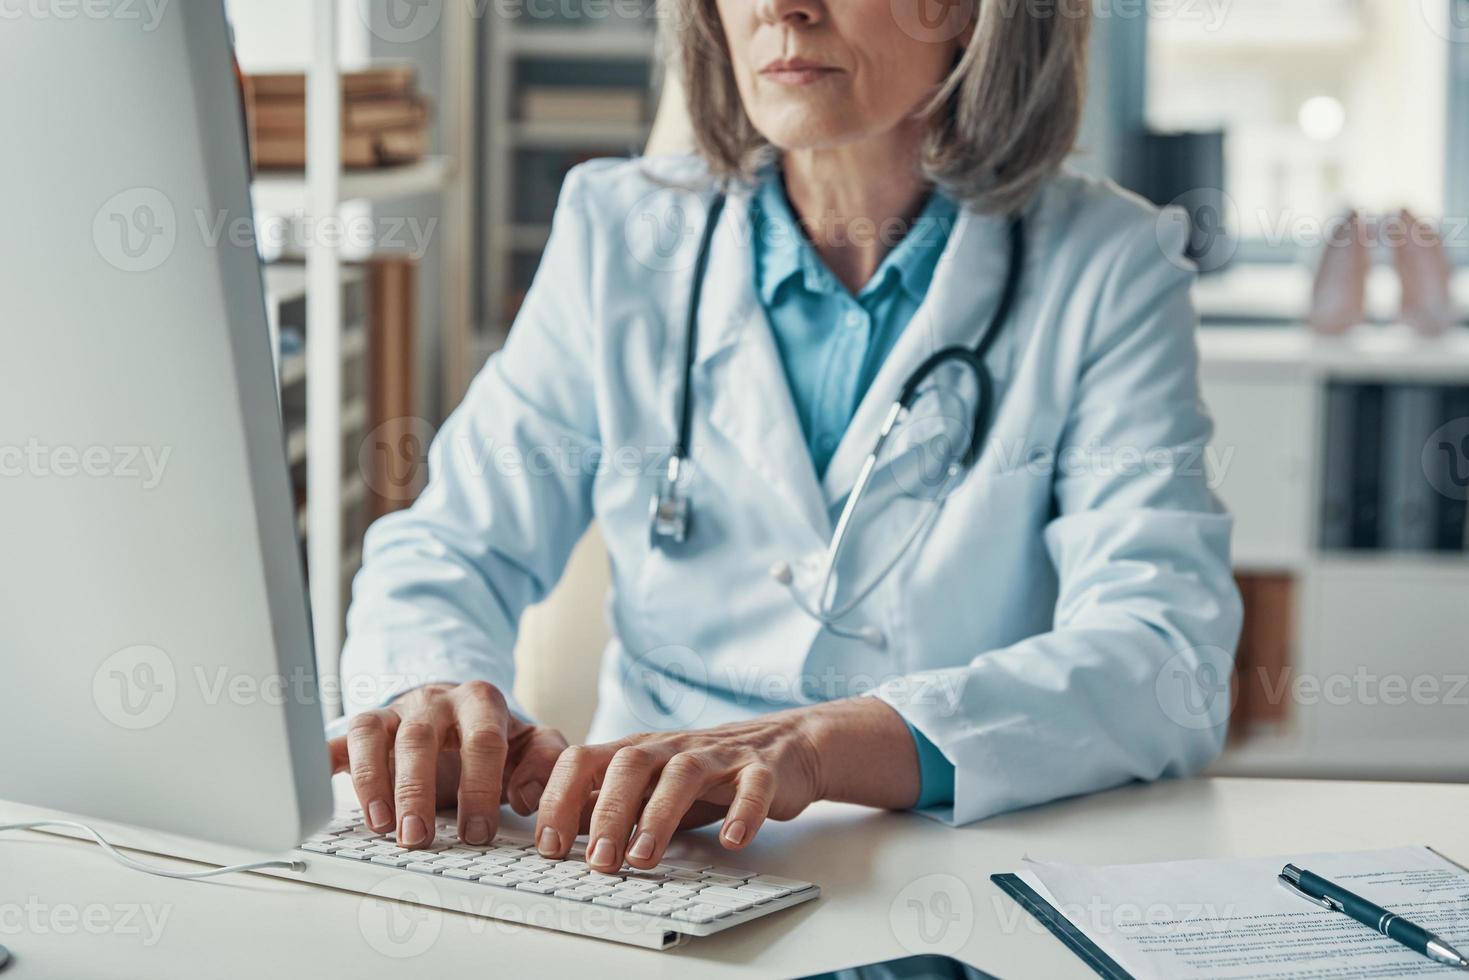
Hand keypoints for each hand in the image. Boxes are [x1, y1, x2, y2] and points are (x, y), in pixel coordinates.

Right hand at [327, 681, 567, 847]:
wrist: (461, 709)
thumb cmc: (497, 737)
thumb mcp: (533, 744)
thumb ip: (545, 761)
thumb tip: (528, 794)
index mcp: (481, 702)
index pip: (482, 740)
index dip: (480, 786)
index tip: (477, 832)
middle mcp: (434, 701)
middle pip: (420, 738)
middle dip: (417, 790)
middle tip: (417, 837)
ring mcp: (395, 712)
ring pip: (372, 733)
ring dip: (371, 781)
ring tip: (380, 826)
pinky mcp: (365, 728)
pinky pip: (337, 739)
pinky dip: (320, 762)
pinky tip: (311, 788)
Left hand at [533, 697, 919, 872]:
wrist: (783, 745)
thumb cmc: (705, 774)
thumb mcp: (650, 786)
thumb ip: (608, 805)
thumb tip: (557, 838)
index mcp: (638, 752)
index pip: (585, 760)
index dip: (560, 797)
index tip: (549, 845)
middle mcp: (672, 748)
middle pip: (630, 764)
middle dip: (608, 813)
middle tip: (597, 862)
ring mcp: (718, 756)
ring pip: (683, 773)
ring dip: (659, 816)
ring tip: (644, 858)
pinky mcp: (761, 768)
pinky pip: (752, 785)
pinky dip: (743, 812)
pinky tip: (734, 840)